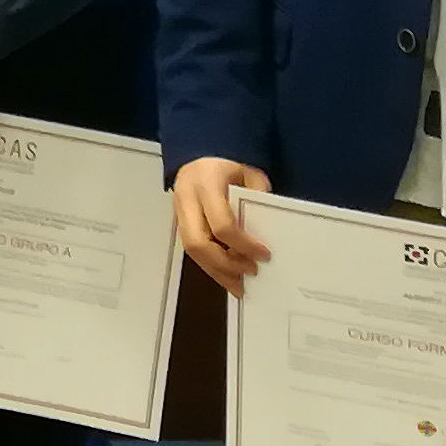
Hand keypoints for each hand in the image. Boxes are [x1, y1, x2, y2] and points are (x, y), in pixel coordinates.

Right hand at [171, 158, 274, 294]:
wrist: (198, 159)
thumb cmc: (228, 168)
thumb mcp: (250, 175)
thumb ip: (259, 198)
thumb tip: (266, 230)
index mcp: (205, 185)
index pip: (221, 224)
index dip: (243, 244)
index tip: (264, 254)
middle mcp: (187, 201)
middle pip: (198, 243)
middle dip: (226, 263)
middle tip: (251, 271)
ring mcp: (179, 214)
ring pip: (192, 252)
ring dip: (217, 271)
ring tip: (240, 285)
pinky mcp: (180, 226)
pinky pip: (193, 252)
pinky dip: (212, 268)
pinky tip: (228, 278)